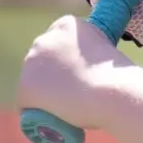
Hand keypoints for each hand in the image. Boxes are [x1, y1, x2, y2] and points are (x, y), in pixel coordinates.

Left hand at [17, 16, 123, 130]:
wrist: (112, 91)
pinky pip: (25, 104)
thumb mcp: (106, 47)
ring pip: (32, 81)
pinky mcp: (26, 86)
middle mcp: (45, 38)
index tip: (74, 73)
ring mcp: (32, 62)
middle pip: (40, 60)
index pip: (56, 43)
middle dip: (50, 74)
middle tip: (68, 92)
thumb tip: (94, 56)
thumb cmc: (117, 73)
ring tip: (60, 107)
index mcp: (66, 24)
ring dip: (42, 92)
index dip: (63, 60)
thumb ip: (94, 45)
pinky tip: (47, 118)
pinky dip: (35, 112)